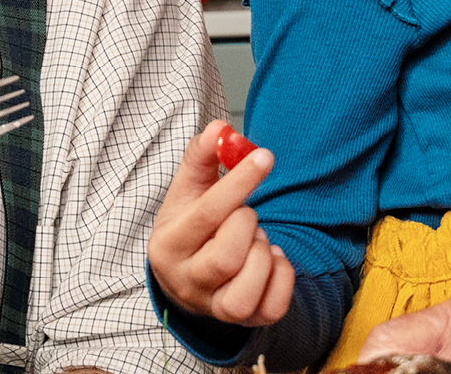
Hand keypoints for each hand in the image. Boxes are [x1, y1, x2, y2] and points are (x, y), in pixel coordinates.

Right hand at [149, 120, 294, 325]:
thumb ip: (201, 157)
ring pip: (246, 288)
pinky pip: (272, 306)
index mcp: (168, 245)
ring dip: (263, 254)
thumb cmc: (192, 227)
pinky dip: (282, 277)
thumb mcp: (187, 191)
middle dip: (247, 225)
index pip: (207, 215)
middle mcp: (187, 282)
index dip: (240, 183)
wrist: (188, 277)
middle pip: (225, 257)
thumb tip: (219, 129)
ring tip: (255, 241)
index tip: (265, 156)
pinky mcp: (244, 320)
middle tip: (246, 216)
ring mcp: (214, 307)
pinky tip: (271, 260)